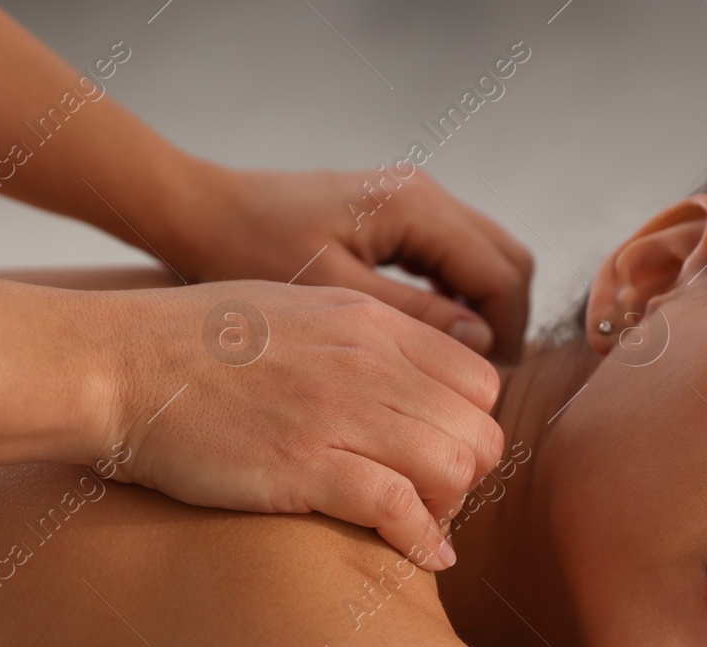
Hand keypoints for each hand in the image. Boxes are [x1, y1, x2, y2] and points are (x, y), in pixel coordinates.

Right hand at [94, 280, 505, 569]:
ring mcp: (338, 412)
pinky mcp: (303, 465)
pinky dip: (420, 541)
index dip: (469, 427)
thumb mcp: (296, 314)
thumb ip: (358, 344)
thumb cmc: (192, 346)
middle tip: (430, 499)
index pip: (480, 379)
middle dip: (467, 475)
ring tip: (416, 525)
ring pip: (455, 468)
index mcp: (370, 321)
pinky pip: (400, 508)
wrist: (116, 362)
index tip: (438, 456)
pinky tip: (417, 557)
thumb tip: (400, 387)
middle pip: (479, 430)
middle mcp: (368, 361)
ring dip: (447, 509)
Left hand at [164, 163, 533, 362]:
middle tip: (476, 384)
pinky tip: (423, 344)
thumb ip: (412, 317)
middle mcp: (422, 194)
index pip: (502, 276)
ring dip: (480, 313)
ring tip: (452, 371)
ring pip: (484, 261)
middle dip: (503, 325)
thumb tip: (481, 343)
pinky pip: (450, 259)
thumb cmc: (247, 249)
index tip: (480, 391)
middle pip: (507, 264)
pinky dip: (454, 299)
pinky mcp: (391, 215)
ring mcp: (410, 200)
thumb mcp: (331, 296)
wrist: (198, 210)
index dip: (505, 338)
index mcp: (414, 206)